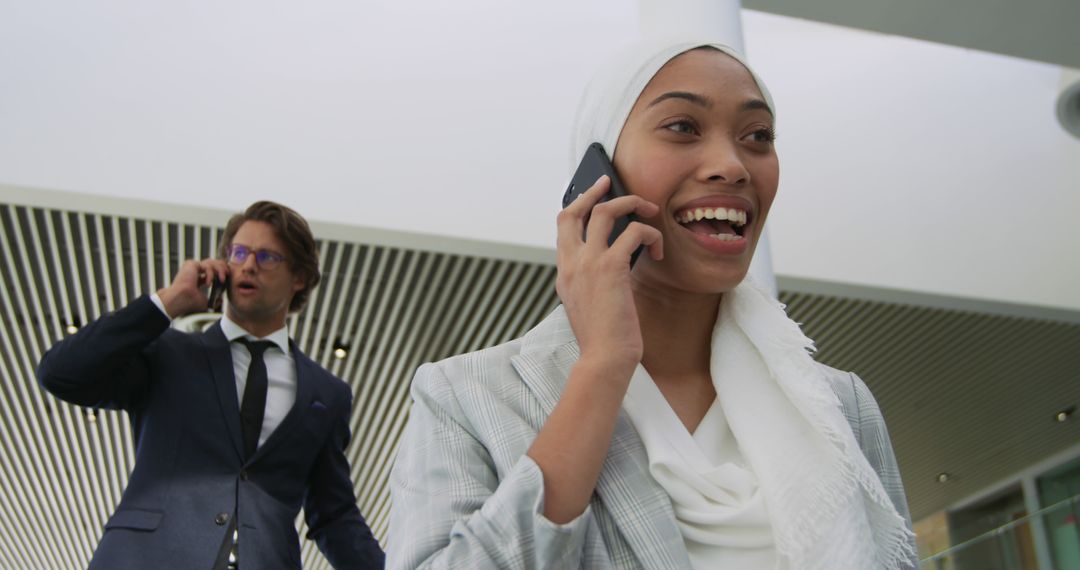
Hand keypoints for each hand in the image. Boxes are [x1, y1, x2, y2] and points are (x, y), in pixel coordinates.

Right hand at [156, 259, 228, 317]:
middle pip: (213, 262)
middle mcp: (194, 271)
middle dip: (223, 267)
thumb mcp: (205, 302)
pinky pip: (207, 265)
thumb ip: (213, 299)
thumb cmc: (190, 303)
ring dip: (220, 269)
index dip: (221, 272)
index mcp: (197, 278)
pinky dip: (211, 274)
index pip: (212, 270)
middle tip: (228, 274)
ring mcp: (192, 267)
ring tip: (222, 279)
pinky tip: (208, 284)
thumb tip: (221, 300)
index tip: (226, 278)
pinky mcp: (191, 264)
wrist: (180, 300)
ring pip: (212, 261)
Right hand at [555, 175, 662, 375]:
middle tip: (611, 183)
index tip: (592, 195)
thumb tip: (615, 259)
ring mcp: (589, 263)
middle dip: (594, 192)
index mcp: (564, 272)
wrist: (604, 359)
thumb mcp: (587, 304)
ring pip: (605, 211)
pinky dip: (650, 234)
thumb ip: (592, 279)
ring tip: (649, 210)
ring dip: (631, 204)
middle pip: (574, 210)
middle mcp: (571, 263)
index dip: (578, 204)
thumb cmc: (602, 339)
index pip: (563, 226)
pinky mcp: (611, 267)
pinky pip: (634, 232)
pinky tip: (658, 250)